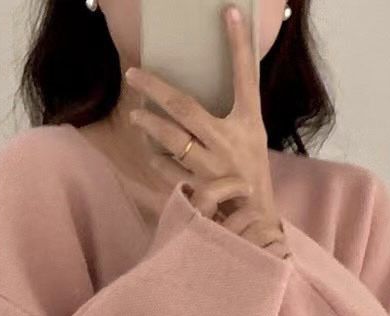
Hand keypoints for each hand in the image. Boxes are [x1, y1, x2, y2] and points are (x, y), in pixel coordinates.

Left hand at [124, 4, 286, 255]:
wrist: (257, 220)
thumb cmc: (252, 172)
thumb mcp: (254, 135)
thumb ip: (236, 108)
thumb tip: (221, 78)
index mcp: (249, 123)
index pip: (245, 75)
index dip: (238, 44)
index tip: (228, 12)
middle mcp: (229, 142)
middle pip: (186, 107)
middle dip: (156, 88)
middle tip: (132, 74)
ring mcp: (212, 167)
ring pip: (172, 139)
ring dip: (149, 124)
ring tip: (134, 115)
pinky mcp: (199, 189)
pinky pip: (169, 169)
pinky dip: (156, 159)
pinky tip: (148, 149)